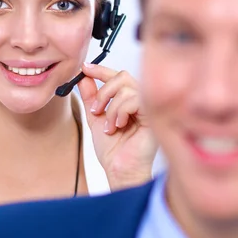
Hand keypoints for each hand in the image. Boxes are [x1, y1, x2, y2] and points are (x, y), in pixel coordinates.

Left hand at [78, 63, 157, 190]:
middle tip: (95, 110)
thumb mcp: (95, 118)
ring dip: (111, 108)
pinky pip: (135, 99)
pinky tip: (119, 126)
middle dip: (104, 92)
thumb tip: (84, 78)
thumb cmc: (113, 150)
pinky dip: (120, 112)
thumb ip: (91, 98)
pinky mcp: (153, 115)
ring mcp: (148, 107)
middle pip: (122, 76)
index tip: (85, 68)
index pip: (117, 76)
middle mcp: (140, 100)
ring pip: (126, 88)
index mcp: (128, 100)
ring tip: (109, 127)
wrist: (119, 169)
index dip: (100, 69)